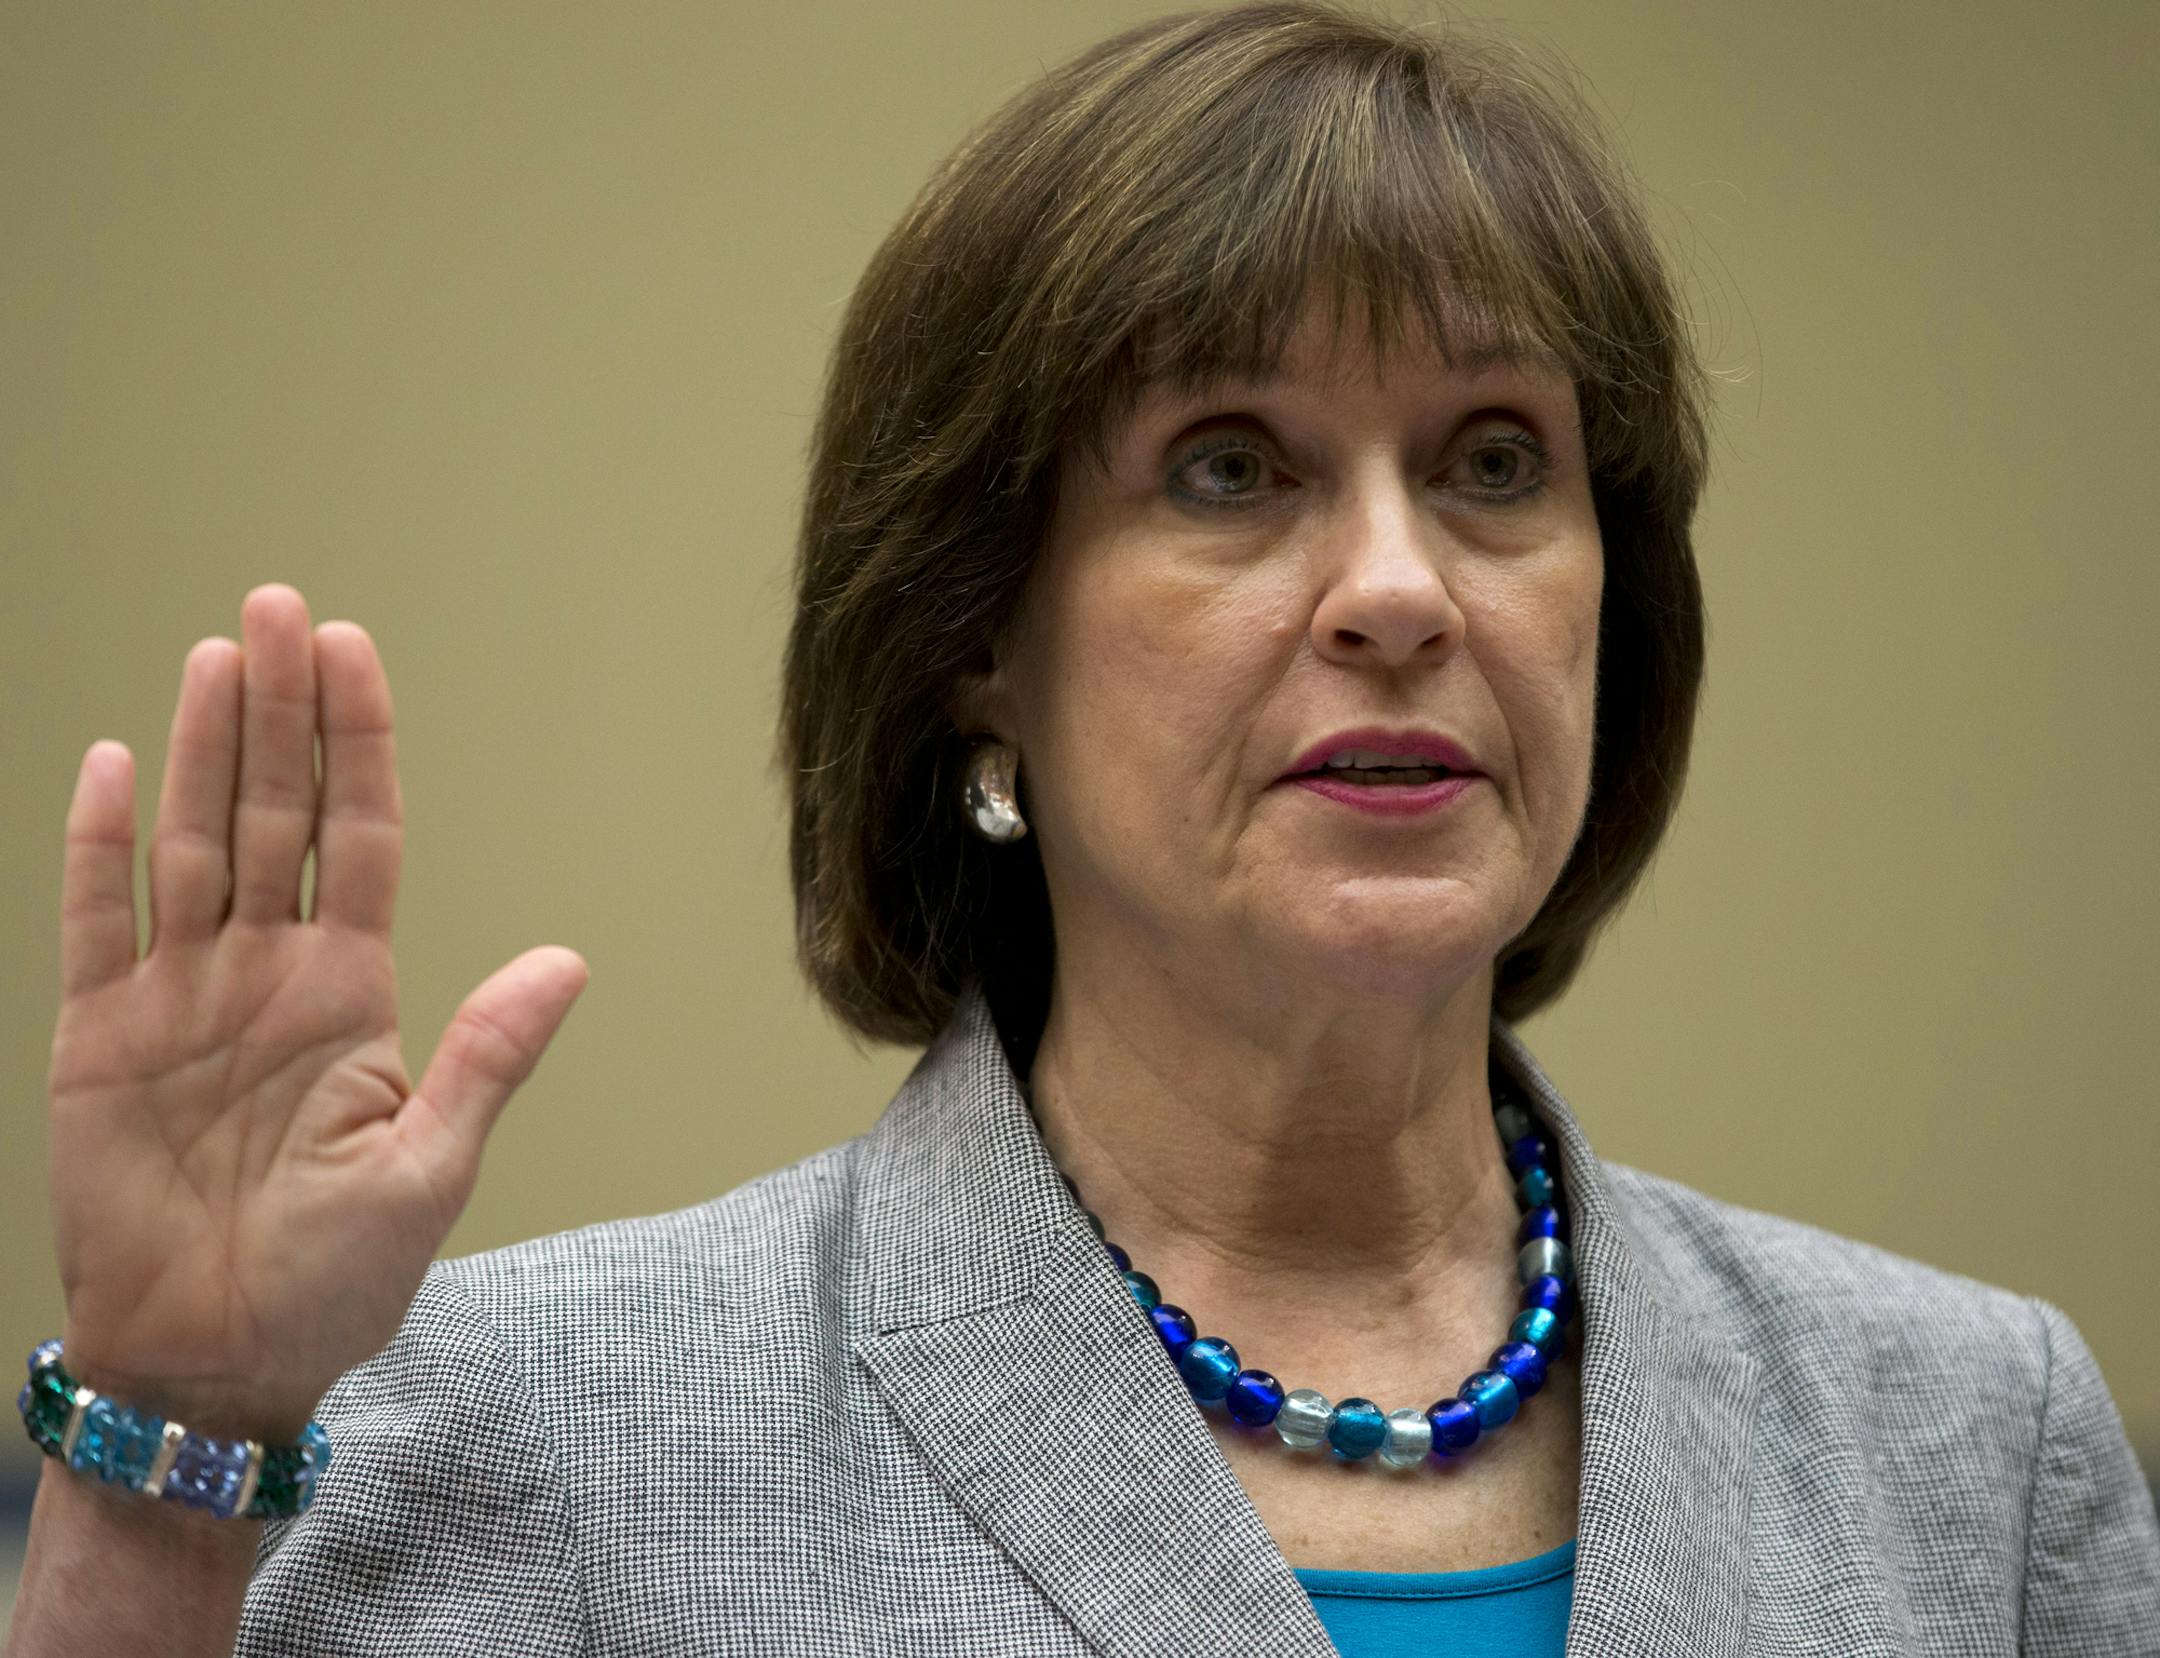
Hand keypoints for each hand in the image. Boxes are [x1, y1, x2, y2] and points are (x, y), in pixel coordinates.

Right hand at [45, 583, 587, 1440]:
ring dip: (202, 750)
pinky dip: (99, 849)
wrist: (217, 1362)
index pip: (358, 837)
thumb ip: (487, 1055)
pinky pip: (97, 925)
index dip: (357, 744)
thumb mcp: (431, 1167)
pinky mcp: (99, 1038)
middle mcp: (266, 973)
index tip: (354, 651)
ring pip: (192, 845)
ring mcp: (180, 998)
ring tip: (218, 653)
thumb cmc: (333, 1278)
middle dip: (281, 712)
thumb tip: (568, 959)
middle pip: (274, 814)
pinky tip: (113, 764)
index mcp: (350, 991)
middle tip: (280, 608)